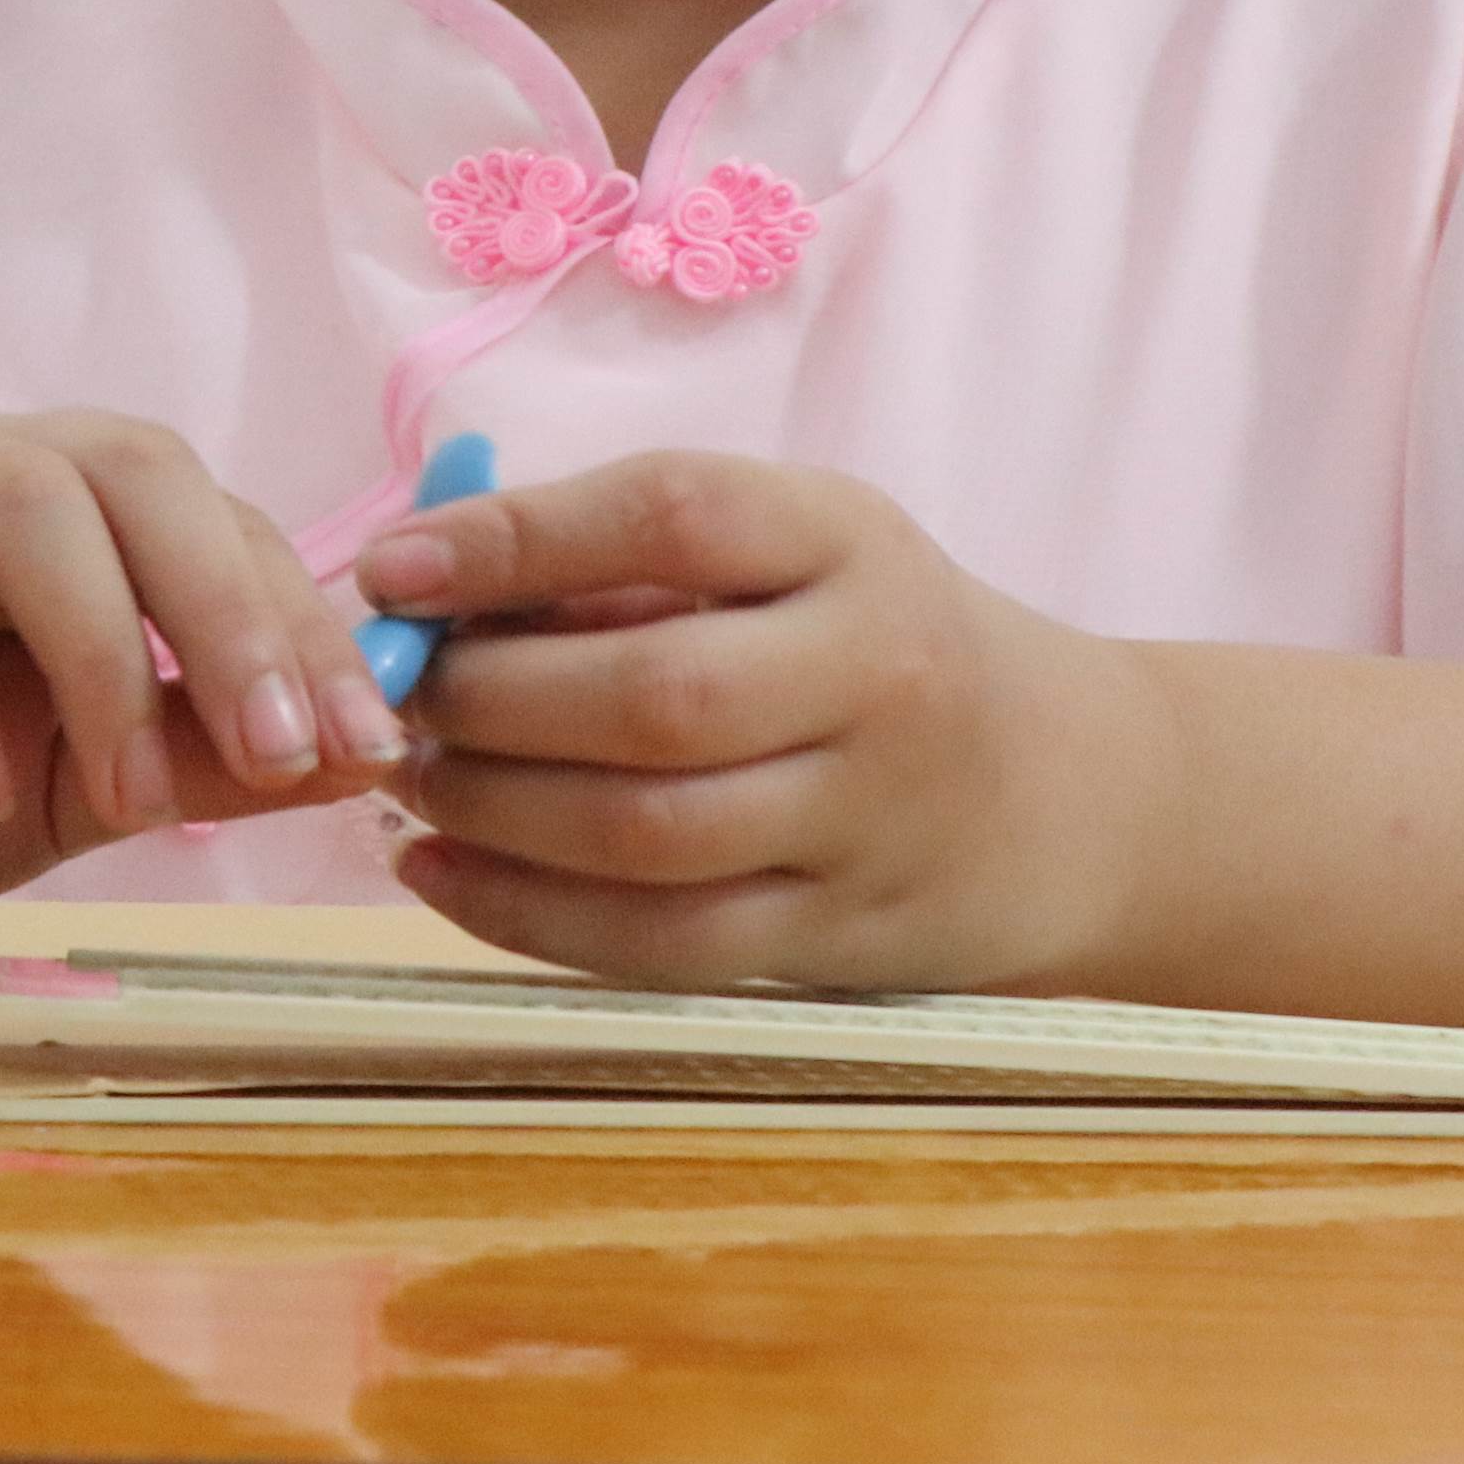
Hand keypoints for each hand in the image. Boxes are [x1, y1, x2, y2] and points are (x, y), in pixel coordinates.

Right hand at [0, 407, 408, 948]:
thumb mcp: (66, 798)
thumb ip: (198, 761)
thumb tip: (360, 751)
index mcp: (63, 521)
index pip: (216, 522)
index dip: (306, 623)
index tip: (371, 747)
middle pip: (137, 465)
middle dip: (233, 610)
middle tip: (282, 755)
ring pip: (23, 493)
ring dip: (106, 648)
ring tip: (130, 798)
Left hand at [355, 451, 1157, 991]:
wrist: (1067, 793)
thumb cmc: (878, 641)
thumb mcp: (798, 548)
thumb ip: (633, 558)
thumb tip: (421, 586)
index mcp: (852, 542)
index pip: (677, 517)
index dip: (519, 539)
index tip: (396, 567)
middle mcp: (877, 677)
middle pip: (654, 696)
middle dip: (487, 700)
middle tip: (397, 696)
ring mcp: (866, 823)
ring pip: (647, 835)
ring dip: (491, 811)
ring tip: (413, 779)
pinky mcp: (838, 942)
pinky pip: (659, 946)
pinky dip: (523, 916)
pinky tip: (437, 875)